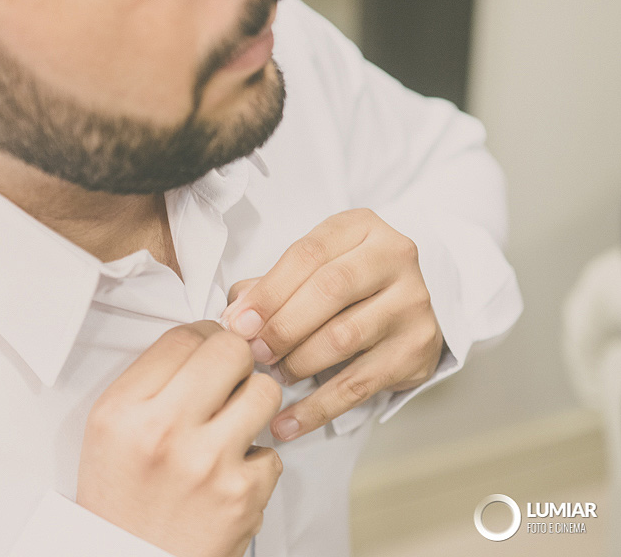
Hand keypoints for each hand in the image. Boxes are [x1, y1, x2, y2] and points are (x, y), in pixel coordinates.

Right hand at [77, 321, 283, 556]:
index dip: (205, 334)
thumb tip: (202, 344)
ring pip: (265, 390)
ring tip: (235, 422)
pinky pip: (274, 451)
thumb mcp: (109, 431)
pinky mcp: (242, 495)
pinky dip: (257, 461)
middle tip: (231, 376)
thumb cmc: (121, 501)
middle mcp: (163, 432)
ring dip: (254, 404)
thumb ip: (150, 382)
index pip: (182, 337)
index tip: (209, 346)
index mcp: (123, 410)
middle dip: (236, 359)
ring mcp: (207, 463)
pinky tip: (232, 472)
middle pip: (230, 350)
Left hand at [221, 208, 442, 441]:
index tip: (237, 323)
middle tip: (253, 353)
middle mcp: (395, 258)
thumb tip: (234, 317)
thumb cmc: (343, 285)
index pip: (309, 254)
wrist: (403, 307)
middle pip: (330, 291)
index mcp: (361, 228)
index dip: (268, 292)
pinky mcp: (417, 350)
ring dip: (297, 363)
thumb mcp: (309, 269)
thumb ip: (269, 286)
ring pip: (343, 338)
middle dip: (282, 327)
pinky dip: (317, 409)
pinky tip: (287, 423)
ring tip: (273, 376)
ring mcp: (412, 303)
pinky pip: (358, 385)